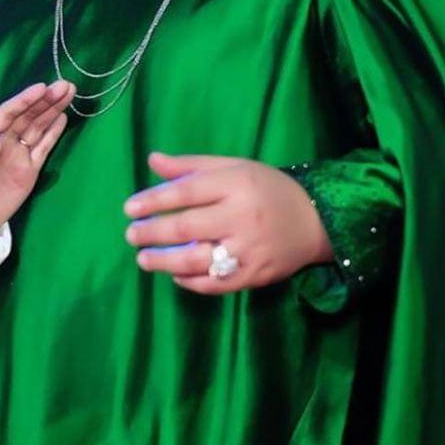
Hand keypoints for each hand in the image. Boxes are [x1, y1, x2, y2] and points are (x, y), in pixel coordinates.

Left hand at [0, 81, 73, 245]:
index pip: (8, 113)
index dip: (24, 100)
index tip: (42, 88)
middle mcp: (4, 142)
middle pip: (27, 116)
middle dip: (45, 100)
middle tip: (65, 86)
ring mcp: (18, 155)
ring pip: (38, 127)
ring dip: (53, 110)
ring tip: (69, 93)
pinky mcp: (30, 170)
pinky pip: (44, 147)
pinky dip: (53, 132)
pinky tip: (62, 117)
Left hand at [123, 152, 332, 293]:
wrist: (315, 221)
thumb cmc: (267, 188)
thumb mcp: (234, 167)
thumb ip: (191, 166)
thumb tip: (152, 160)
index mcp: (236, 184)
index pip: (185, 193)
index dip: (153, 201)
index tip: (129, 209)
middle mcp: (242, 217)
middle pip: (186, 228)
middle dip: (152, 233)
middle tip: (131, 235)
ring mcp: (249, 250)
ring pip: (197, 261)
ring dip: (164, 262)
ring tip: (143, 259)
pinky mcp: (255, 276)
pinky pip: (216, 284)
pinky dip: (190, 282)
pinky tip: (174, 275)